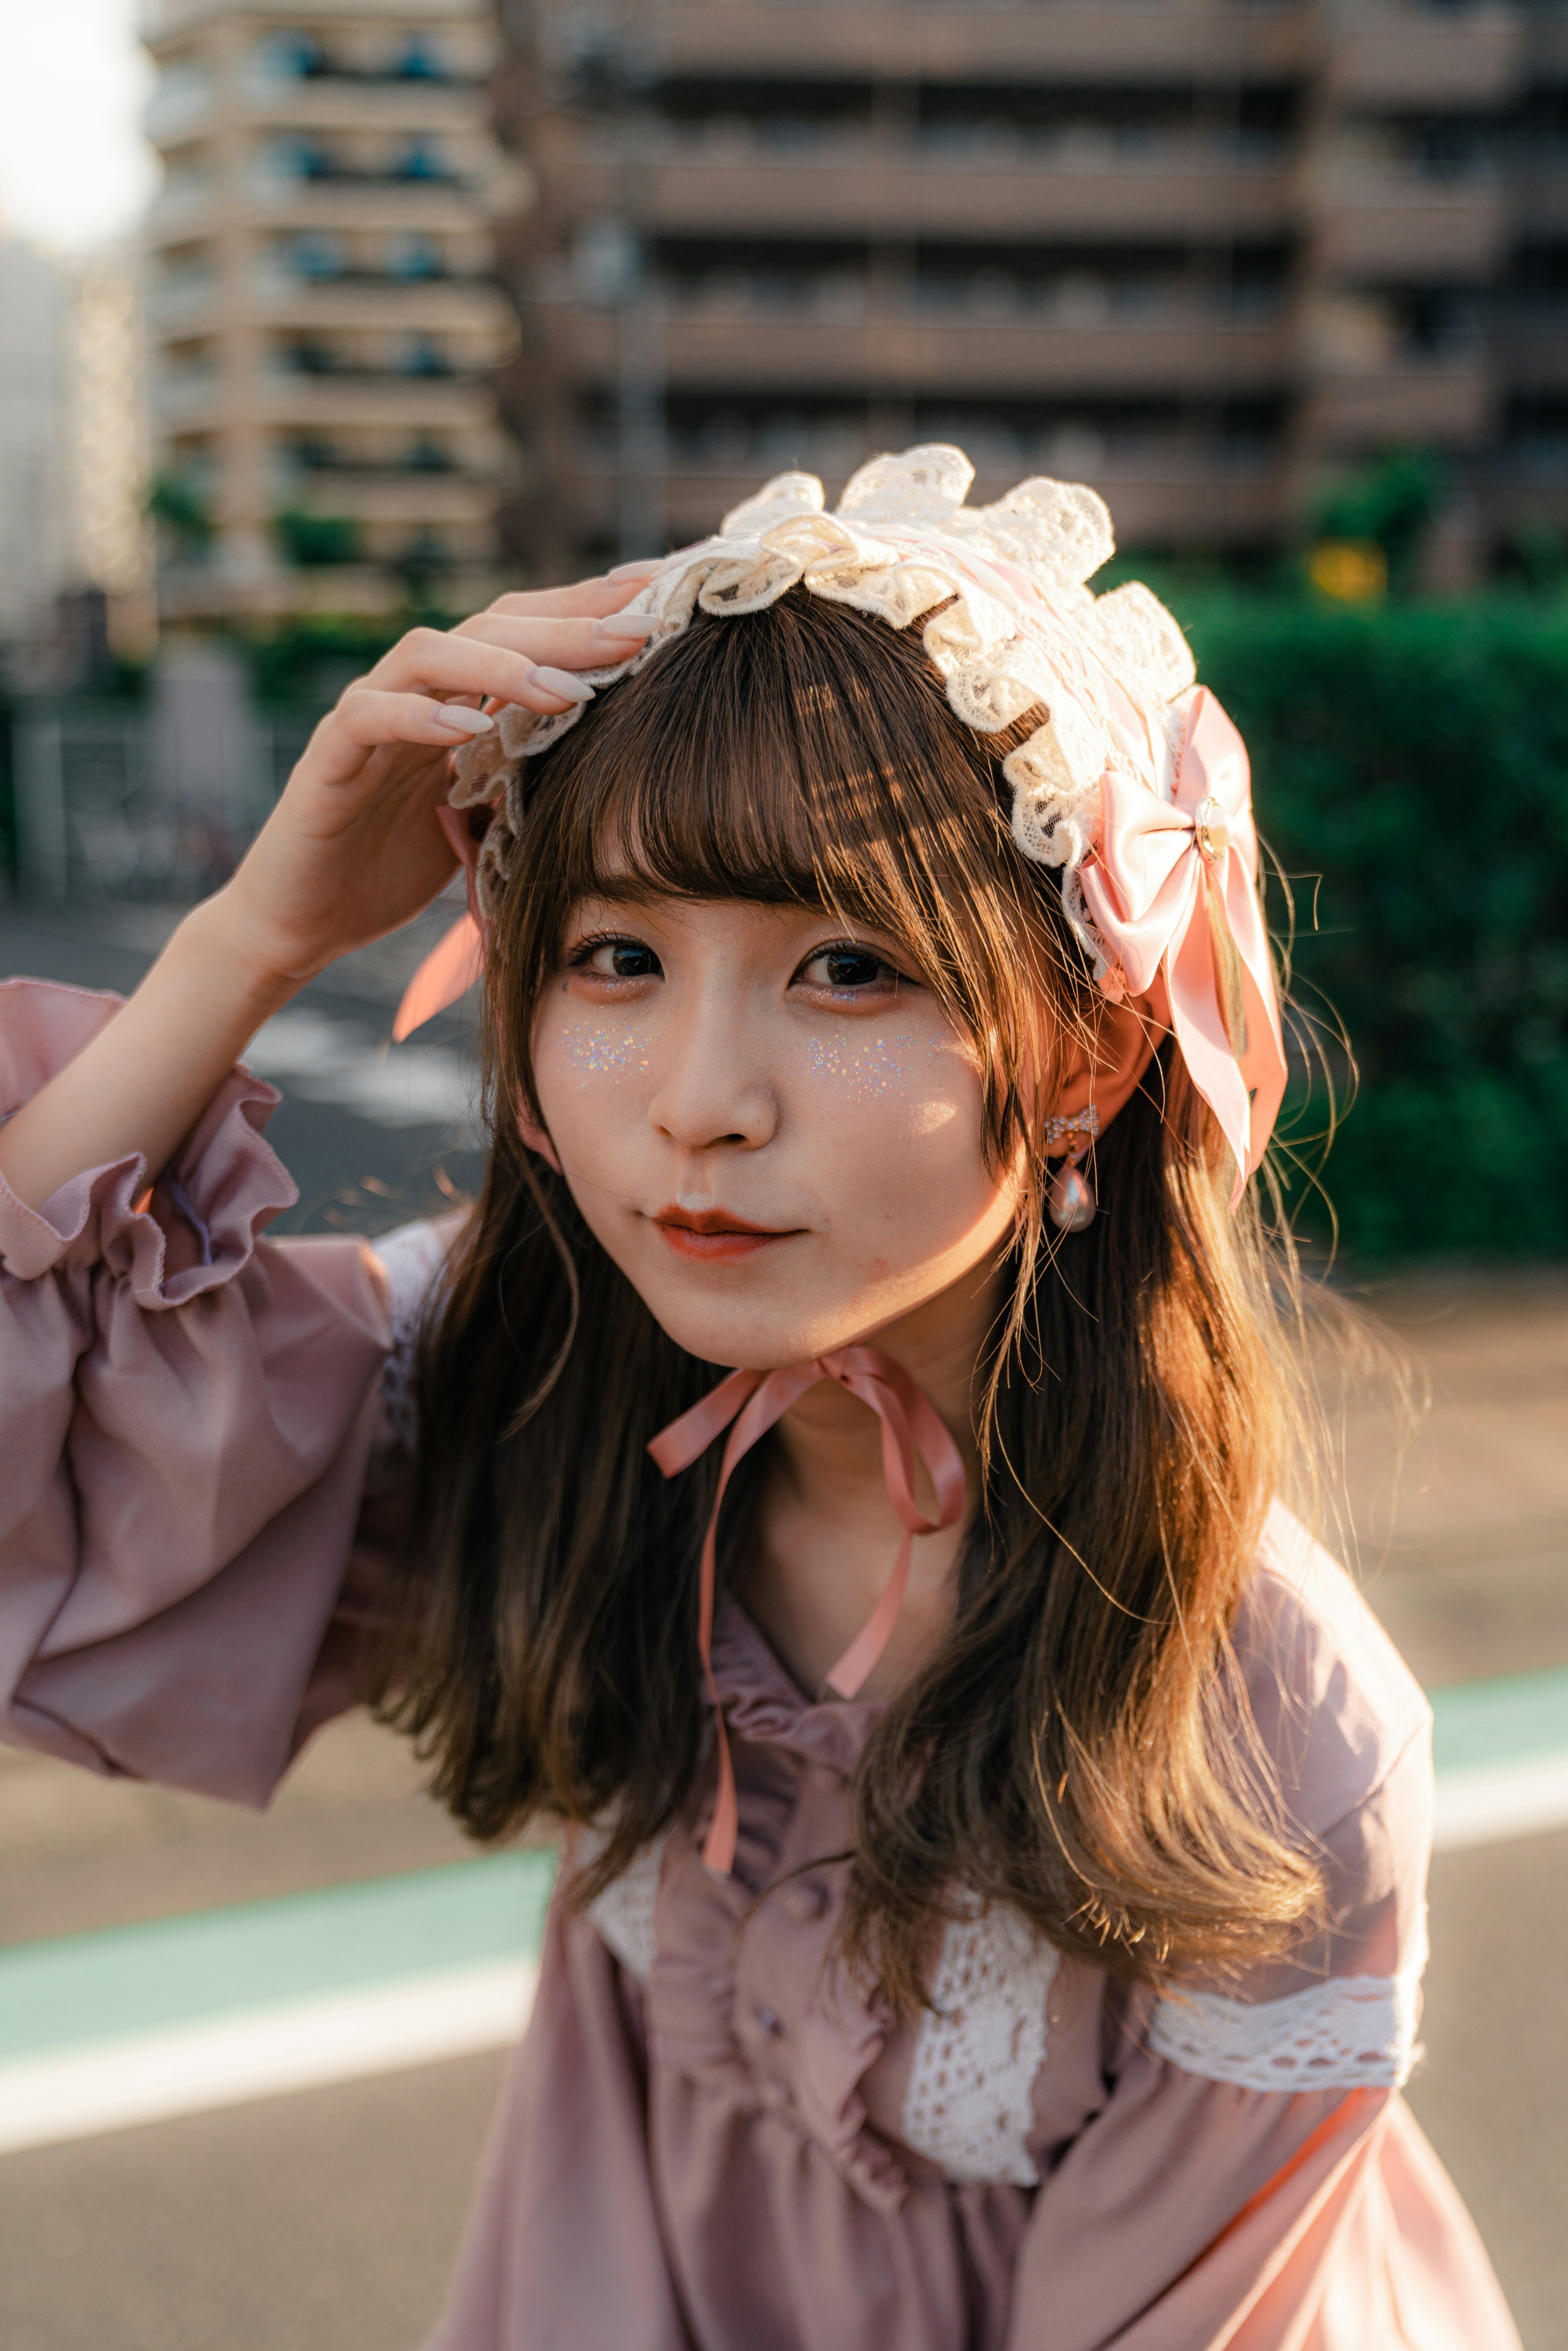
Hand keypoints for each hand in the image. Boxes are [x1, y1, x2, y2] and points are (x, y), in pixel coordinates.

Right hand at [217, 569, 659, 987]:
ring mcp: (369, 718)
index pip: (529, 630)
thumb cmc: (397, 867)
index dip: (592, 606)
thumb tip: (624, 757)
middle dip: (568, 624)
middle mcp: (416, 692)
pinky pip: (370, 715)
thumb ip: (535, 776)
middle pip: (493, 625)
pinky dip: (420, 716)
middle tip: (639, 630)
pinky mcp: (327, 758)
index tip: (662, 594)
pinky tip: (470, 728)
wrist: (307, 920)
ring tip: (567, 688)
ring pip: (432, 653)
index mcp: (460, 699)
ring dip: (502, 665)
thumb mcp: (492, 818)